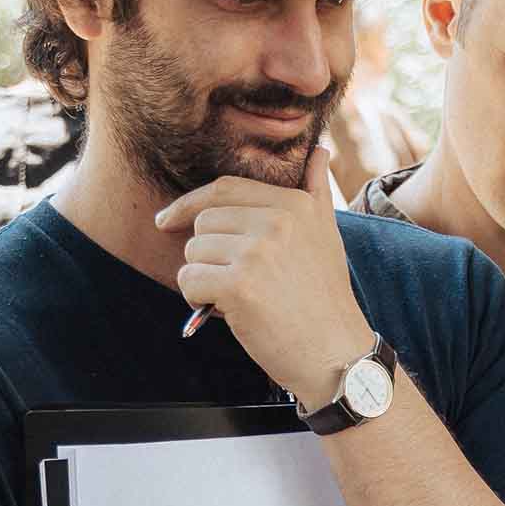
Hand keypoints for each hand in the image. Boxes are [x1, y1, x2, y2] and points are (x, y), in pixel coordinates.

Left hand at [157, 143, 376, 401]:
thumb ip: (316, 190)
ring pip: (193, 252)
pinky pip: (190, 281)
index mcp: (295, 204)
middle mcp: (277, 221)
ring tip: (231, 298)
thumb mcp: (328, 235)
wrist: (336, 354)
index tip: (168, 220)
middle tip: (226, 279)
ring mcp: (257, 253)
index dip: (190, 203)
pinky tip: (223, 312)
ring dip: (201, 278)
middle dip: (205, 252)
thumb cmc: (326, 299)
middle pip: (204, 221)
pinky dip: (196, 300)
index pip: (224, 189)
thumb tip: (318, 151)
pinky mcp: (239, 286)